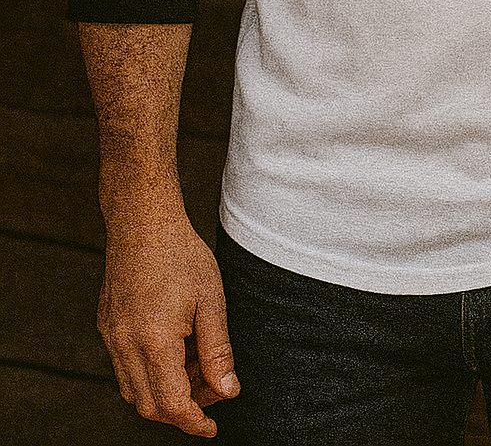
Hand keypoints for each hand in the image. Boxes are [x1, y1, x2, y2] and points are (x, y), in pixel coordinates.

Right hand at [98, 217, 238, 436]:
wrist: (143, 222)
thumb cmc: (181, 254)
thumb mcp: (211, 300)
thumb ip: (218, 350)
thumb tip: (227, 390)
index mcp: (154, 341)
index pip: (172, 404)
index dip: (194, 421)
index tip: (211, 428)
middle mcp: (125, 345)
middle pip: (150, 405)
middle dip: (183, 409)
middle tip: (213, 391)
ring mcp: (111, 337)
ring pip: (134, 390)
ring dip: (165, 392)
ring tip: (197, 366)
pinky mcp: (107, 326)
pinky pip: (124, 368)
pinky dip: (149, 373)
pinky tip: (175, 350)